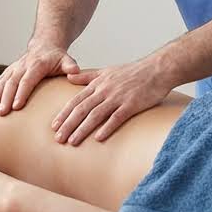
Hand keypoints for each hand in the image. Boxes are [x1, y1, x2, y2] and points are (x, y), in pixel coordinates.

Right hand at [0, 40, 79, 115]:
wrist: (44, 45)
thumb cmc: (57, 57)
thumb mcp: (66, 59)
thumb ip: (70, 65)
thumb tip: (75, 71)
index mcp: (36, 65)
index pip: (27, 80)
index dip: (21, 93)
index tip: (17, 106)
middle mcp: (22, 66)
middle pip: (11, 83)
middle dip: (5, 98)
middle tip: (1, 113)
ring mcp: (13, 69)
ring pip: (1, 82)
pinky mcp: (8, 72)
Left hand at [53, 58, 171, 144]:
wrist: (157, 69)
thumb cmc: (133, 72)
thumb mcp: (106, 71)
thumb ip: (87, 76)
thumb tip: (69, 77)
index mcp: (98, 84)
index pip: (76, 100)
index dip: (64, 114)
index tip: (54, 126)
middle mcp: (105, 90)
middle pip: (82, 109)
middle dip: (68, 124)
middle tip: (58, 139)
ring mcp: (118, 97)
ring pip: (95, 115)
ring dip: (82, 129)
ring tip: (72, 142)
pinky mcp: (131, 104)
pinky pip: (116, 117)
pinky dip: (107, 127)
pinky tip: (98, 138)